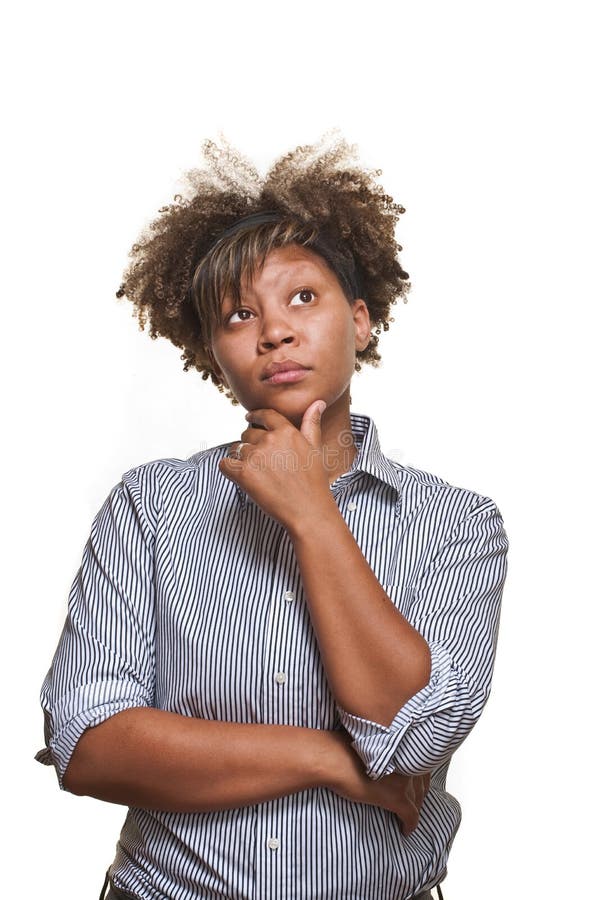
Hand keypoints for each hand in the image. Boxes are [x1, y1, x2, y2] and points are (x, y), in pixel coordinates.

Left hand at [219, 401, 337, 532]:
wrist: (308, 510)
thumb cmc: (313, 482)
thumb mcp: (315, 448)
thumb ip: (311, 424)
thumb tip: (317, 402)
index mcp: (287, 431)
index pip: (265, 415)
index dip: (255, 416)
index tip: (249, 418)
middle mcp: (270, 440)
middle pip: (248, 433)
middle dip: (250, 444)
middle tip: (260, 461)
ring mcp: (255, 456)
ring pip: (237, 449)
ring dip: (241, 458)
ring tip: (255, 472)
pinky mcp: (243, 473)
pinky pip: (225, 464)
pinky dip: (228, 469)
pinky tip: (239, 476)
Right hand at [325, 730, 430, 834]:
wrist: (334, 759)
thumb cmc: (342, 748)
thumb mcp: (368, 745)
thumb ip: (381, 752)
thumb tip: (381, 759)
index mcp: (401, 748)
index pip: (419, 766)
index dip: (418, 778)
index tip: (416, 785)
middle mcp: (406, 763)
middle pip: (421, 783)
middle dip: (419, 795)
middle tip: (415, 803)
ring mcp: (403, 781)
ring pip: (417, 800)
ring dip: (415, 809)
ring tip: (408, 816)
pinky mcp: (397, 798)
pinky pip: (411, 816)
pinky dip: (410, 825)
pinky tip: (406, 830)